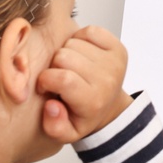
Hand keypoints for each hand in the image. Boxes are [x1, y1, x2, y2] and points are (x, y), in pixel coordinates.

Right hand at [36, 25, 133, 142]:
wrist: (109, 105)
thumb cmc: (83, 115)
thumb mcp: (67, 132)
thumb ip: (54, 126)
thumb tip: (51, 106)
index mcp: (93, 101)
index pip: (63, 79)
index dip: (46, 79)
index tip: (44, 85)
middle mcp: (107, 79)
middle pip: (64, 57)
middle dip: (54, 65)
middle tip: (59, 76)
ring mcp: (114, 61)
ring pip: (73, 42)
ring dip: (66, 52)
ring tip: (70, 67)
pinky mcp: (118, 47)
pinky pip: (89, 31)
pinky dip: (79, 38)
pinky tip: (80, 54)